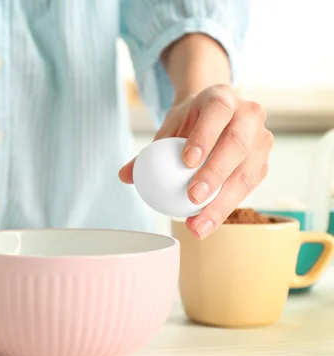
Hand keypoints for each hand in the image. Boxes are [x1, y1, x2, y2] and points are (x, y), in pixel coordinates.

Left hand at [120, 84, 273, 238]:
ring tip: (198, 224)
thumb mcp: (167, 130)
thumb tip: (125, 176)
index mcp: (222, 97)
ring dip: (222, 202)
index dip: (205, 136)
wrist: (214, 117)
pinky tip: (205, 224)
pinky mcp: (263, 163)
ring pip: (247, 171)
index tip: (187, 161)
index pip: (217, 111)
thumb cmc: (188, 124)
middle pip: (237, 143)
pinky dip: (226, 207)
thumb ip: (146, 153)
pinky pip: (248, 188)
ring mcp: (261, 139)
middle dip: (216, 172)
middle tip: (192, 197)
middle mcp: (249, 114)